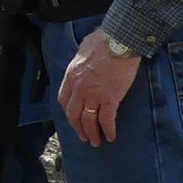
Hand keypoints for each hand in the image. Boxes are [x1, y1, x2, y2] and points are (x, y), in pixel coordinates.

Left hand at [55, 31, 142, 145]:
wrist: (119, 40)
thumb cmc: (103, 40)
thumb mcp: (83, 49)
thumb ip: (81, 60)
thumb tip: (85, 59)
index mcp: (71, 76)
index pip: (64, 99)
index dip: (68, 112)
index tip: (73, 118)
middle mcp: (79, 88)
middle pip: (74, 114)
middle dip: (78, 128)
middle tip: (84, 137)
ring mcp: (93, 94)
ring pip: (88, 120)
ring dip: (92, 133)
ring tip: (96, 142)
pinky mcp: (110, 98)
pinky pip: (106, 119)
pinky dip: (108, 130)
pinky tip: (111, 137)